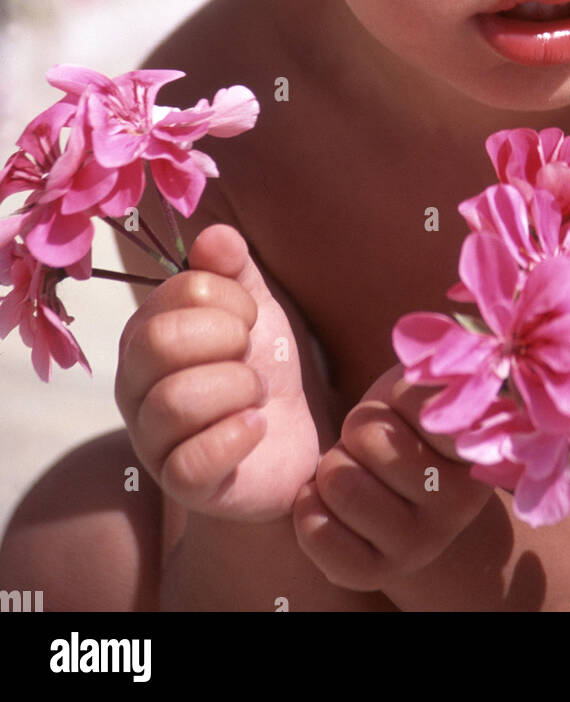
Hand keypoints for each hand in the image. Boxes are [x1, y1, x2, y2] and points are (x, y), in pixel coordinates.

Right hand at [115, 224, 317, 520]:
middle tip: (251, 356)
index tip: (251, 317)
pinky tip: (257, 426)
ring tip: (257, 394)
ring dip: (237, 388)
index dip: (228, 298)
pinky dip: (237, 435)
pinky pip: (192, 461)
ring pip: (175, 400)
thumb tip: (216, 235)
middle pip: (160, 342)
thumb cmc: (258, 368)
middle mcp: (135, 385)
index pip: (176, 293)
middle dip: (226, 339)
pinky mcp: (180, 483)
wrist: (286, 445)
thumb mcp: (252, 310)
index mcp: (145, 333)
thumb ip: (233, 269)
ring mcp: (151, 438)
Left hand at [292, 364, 492, 591]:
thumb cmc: (405, 418)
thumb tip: (428, 404)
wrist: (398, 479)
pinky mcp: (378, 572)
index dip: (398, 397)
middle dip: (359, 430)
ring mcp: (422, 544)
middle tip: (377, 444)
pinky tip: (331, 501)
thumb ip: (428, 388)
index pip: (419, 405)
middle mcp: (459, 504)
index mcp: (478, 450)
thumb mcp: (423, 387)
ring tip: (359, 470)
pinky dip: (309, 505)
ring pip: (340, 481)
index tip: (410, 409)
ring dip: (334, 464)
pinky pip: (317, 531)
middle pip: (367, 437)